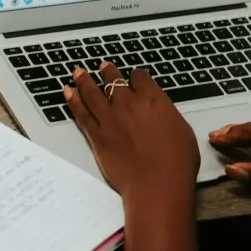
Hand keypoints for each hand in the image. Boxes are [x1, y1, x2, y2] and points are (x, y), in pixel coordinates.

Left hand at [64, 63, 198, 200]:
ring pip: (92, 93)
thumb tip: (162, 115)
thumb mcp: (182, 130)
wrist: (157, 183)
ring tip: (78, 73)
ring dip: (84, 80)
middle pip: (113, 81)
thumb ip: (167, 116)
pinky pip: (82, 114)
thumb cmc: (177, 162)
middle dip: (108, 73)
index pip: (140, 78)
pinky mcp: (97, 136)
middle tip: (103, 67)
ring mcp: (110, 119)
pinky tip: (68, 93)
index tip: (133, 76)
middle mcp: (129, 104)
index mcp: (153, 99)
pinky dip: (73, 101)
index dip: (135, 76)